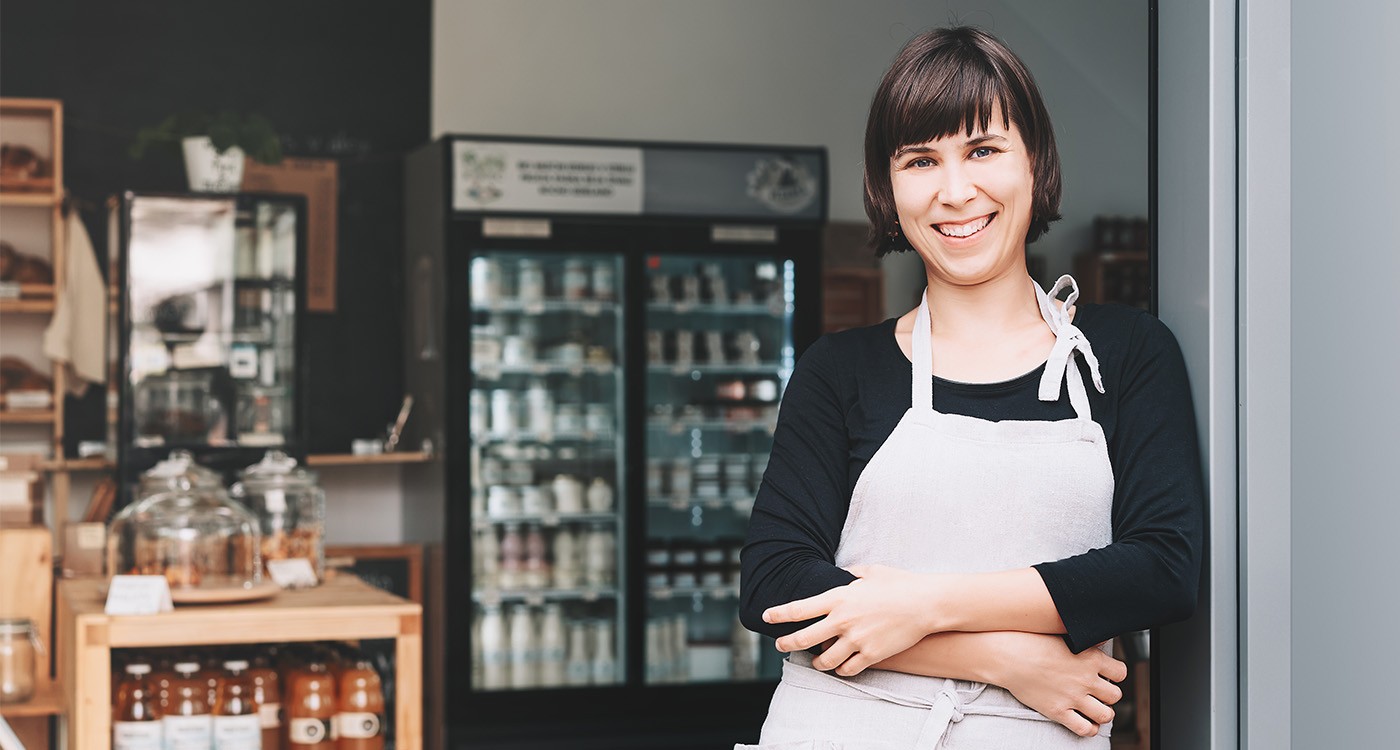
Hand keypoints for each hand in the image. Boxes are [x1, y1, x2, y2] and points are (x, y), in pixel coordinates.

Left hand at [765, 564, 945, 676]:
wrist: (926, 603)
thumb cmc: (899, 583)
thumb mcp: (870, 571)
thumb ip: (849, 575)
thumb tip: (840, 575)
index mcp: (839, 597)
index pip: (799, 609)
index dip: (779, 614)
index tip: (766, 617)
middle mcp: (843, 620)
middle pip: (803, 638)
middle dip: (787, 643)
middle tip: (780, 645)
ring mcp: (856, 640)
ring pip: (824, 660)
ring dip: (816, 661)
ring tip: (815, 660)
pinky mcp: (871, 654)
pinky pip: (847, 669)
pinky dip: (840, 669)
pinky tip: (839, 666)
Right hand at [987, 632, 1127, 737]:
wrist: (1008, 656)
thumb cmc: (1031, 641)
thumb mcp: (1062, 634)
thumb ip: (1086, 641)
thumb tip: (1100, 642)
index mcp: (1090, 658)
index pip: (1121, 672)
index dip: (1115, 674)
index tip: (1107, 675)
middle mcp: (1086, 679)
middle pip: (1116, 695)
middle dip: (1109, 695)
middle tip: (1098, 692)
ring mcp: (1073, 697)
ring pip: (1106, 715)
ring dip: (1103, 713)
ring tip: (1094, 708)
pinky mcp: (1059, 711)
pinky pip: (1084, 729)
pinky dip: (1088, 728)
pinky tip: (1084, 721)